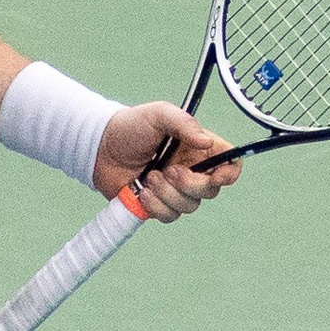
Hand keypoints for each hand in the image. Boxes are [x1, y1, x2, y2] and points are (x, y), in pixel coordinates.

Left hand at [96, 104, 240, 222]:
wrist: (100, 148)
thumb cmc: (130, 126)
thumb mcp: (158, 115)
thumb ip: (184, 123)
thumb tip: (206, 142)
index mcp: (199, 149)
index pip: (230, 165)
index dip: (229, 173)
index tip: (216, 176)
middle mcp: (192, 171)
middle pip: (211, 191)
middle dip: (190, 185)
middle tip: (168, 170)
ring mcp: (175, 190)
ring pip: (189, 206)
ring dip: (168, 194)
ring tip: (149, 176)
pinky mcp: (158, 205)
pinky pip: (169, 215)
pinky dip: (156, 206)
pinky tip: (142, 190)